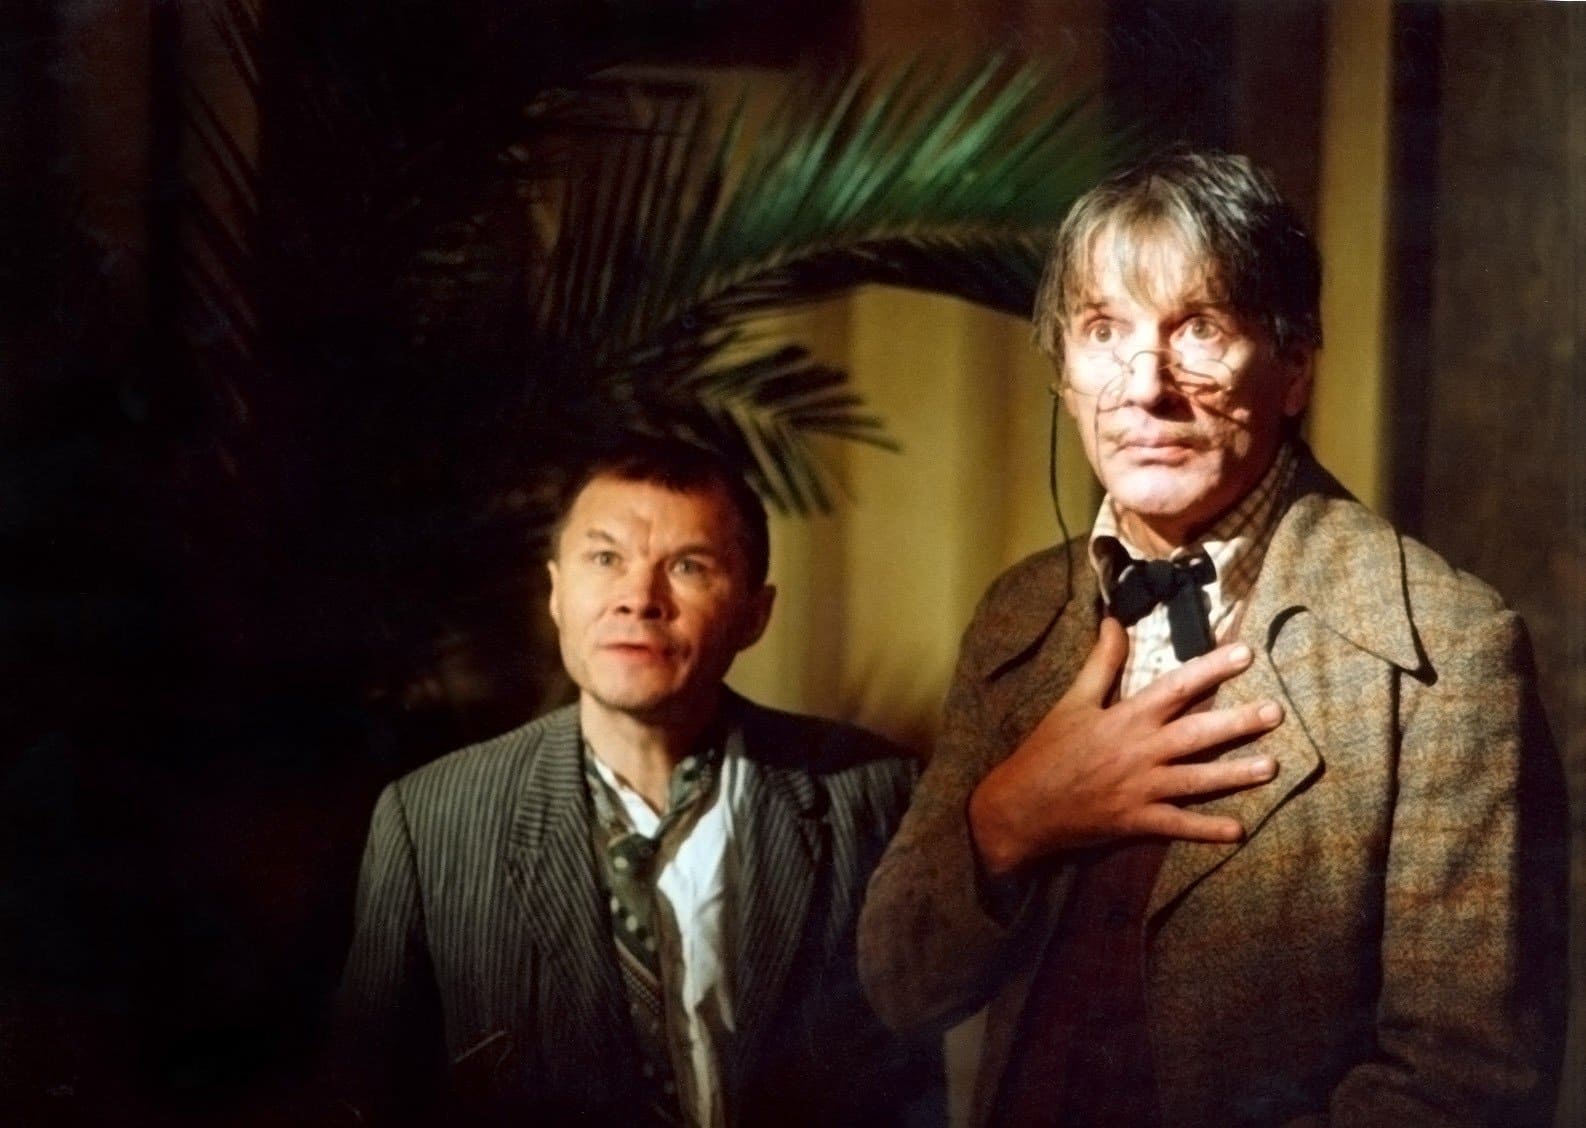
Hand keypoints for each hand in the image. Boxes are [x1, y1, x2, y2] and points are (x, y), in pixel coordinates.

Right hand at [968, 618, 1283, 875]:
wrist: (1020, 806)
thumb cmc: (1046, 751)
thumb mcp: (1071, 702)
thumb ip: (1100, 663)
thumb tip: (1114, 621)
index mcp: (1125, 718)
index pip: (1177, 686)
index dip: (1212, 668)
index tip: (1246, 653)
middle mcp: (1139, 752)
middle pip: (1198, 734)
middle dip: (1239, 722)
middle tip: (1277, 711)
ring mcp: (1140, 788)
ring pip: (1197, 780)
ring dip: (1235, 774)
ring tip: (1272, 766)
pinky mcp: (1136, 821)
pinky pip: (1178, 826)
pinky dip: (1207, 830)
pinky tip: (1238, 831)